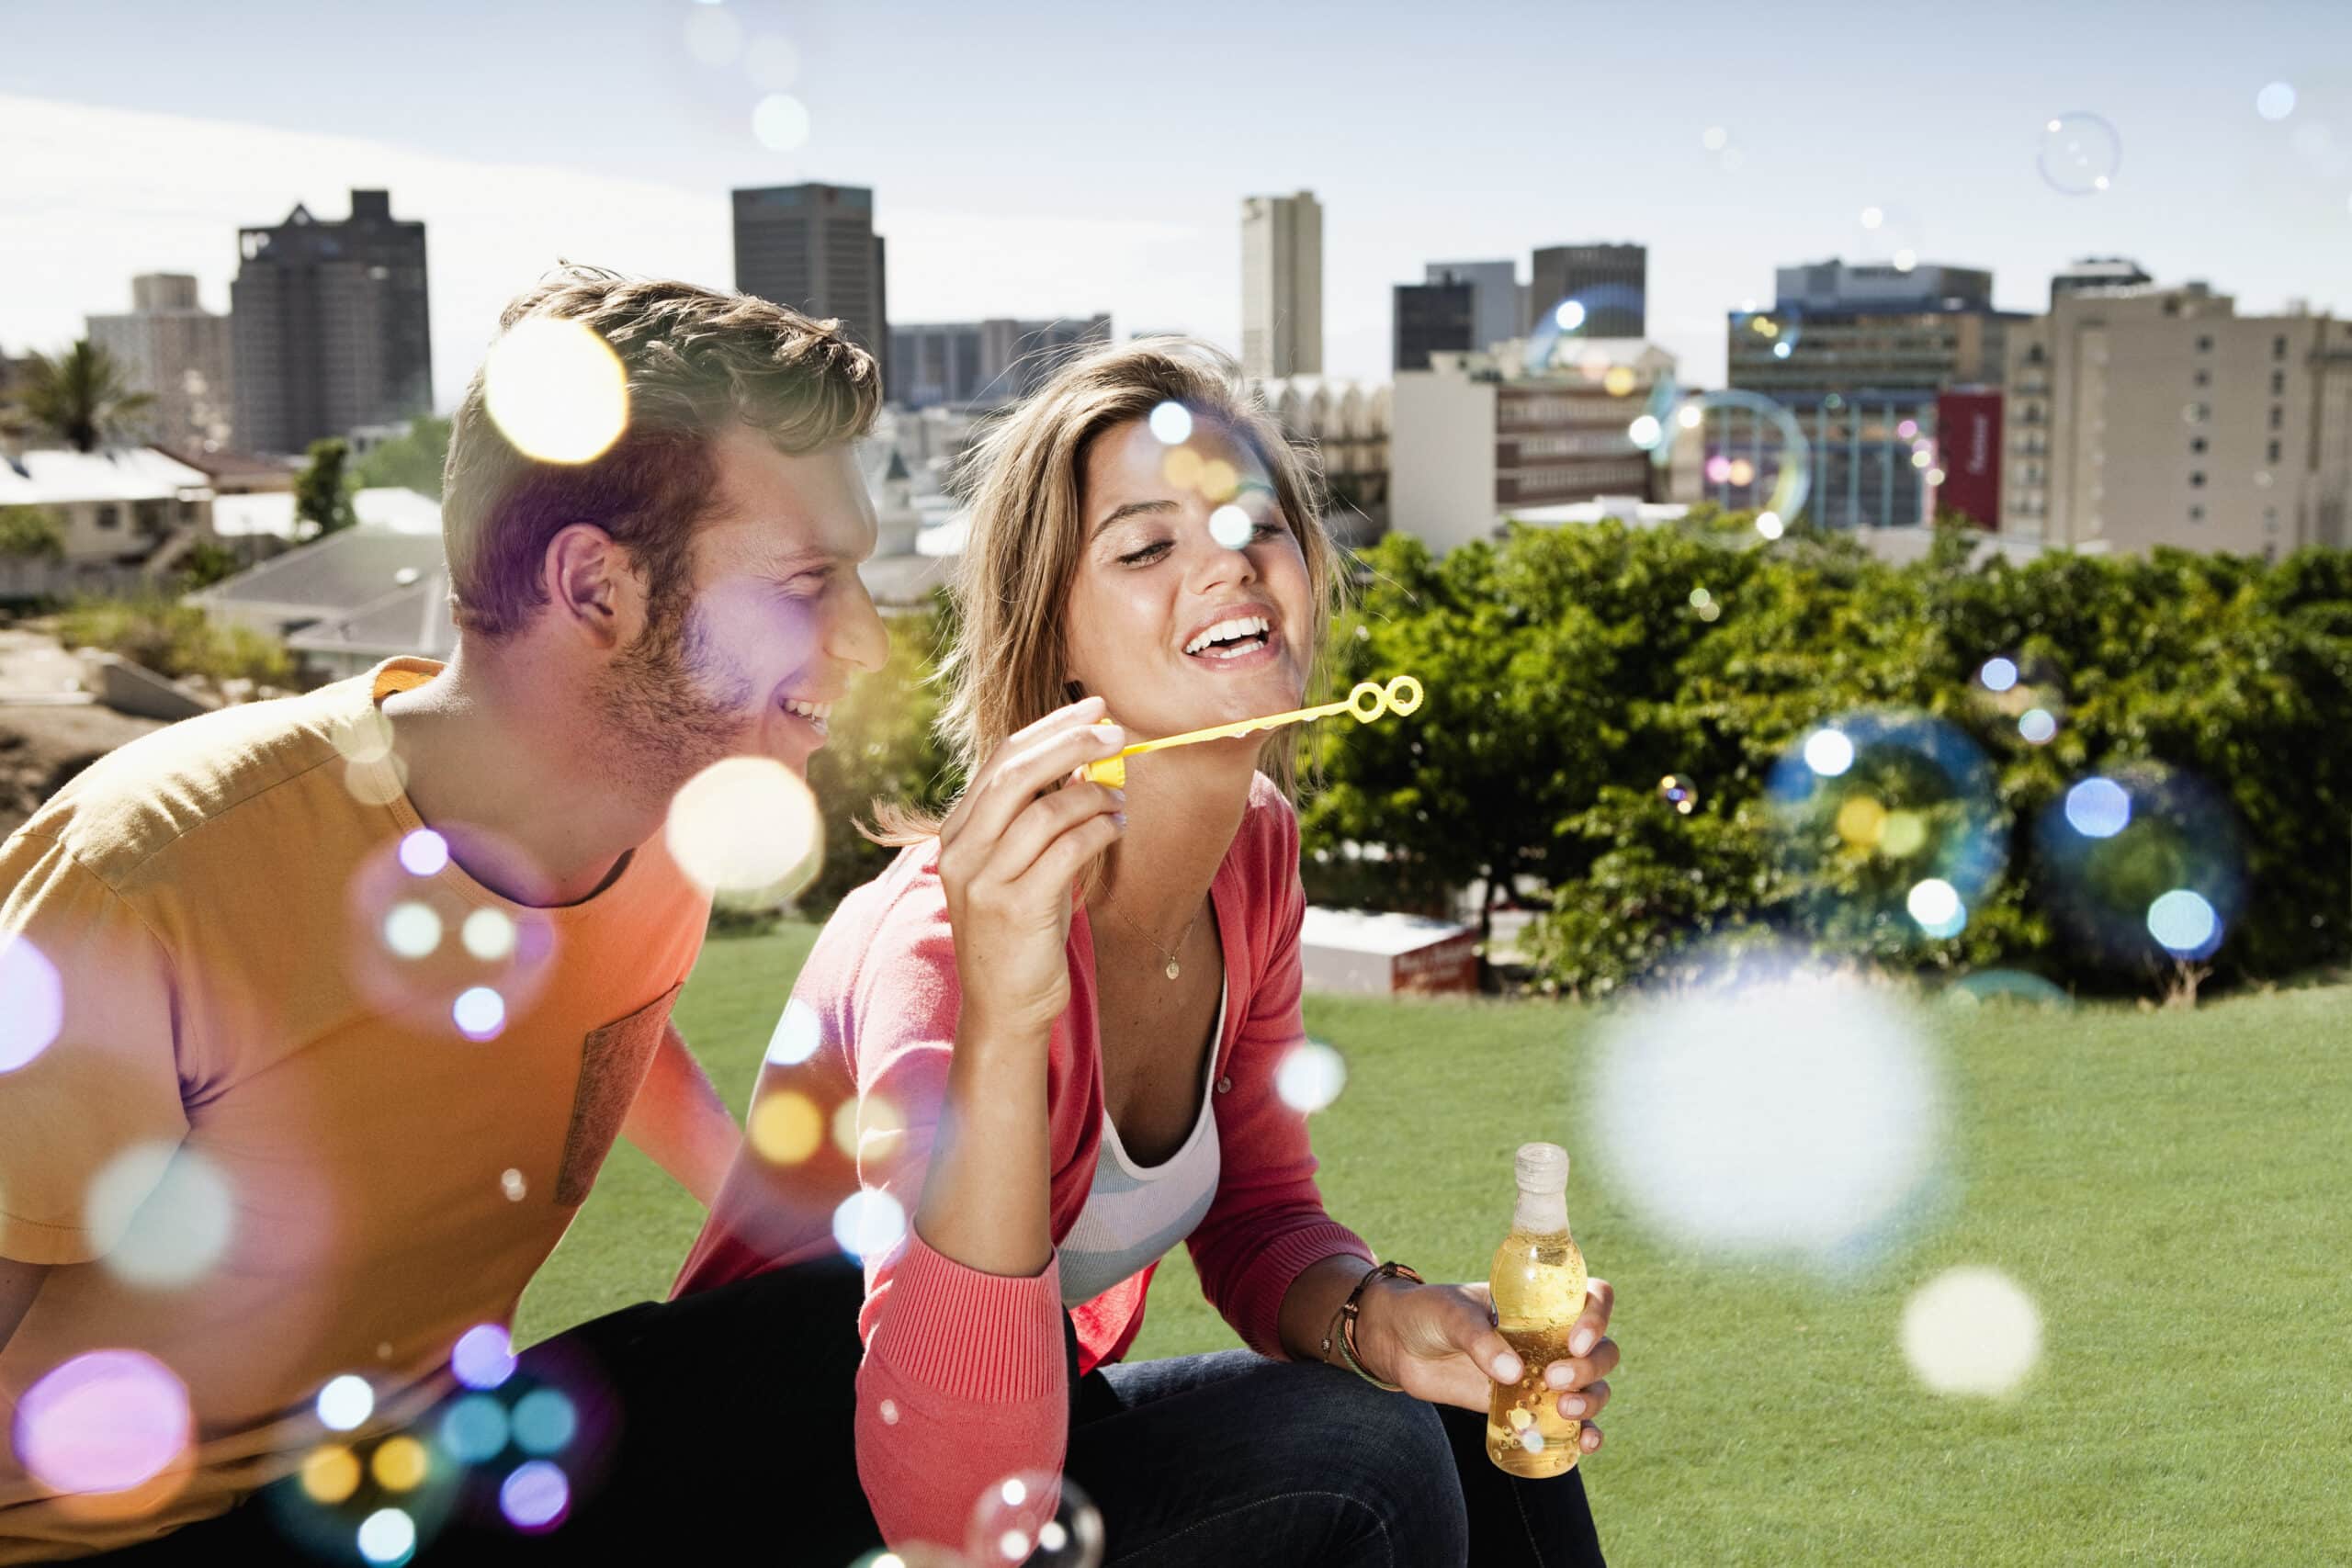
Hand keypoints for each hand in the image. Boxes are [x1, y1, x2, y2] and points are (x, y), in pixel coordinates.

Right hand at [936, 695, 1128, 1040]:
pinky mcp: (1014, 907)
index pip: (1001, 759)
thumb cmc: (1021, 932)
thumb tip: (1085, 763)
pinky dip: (1098, 829)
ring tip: (1120, 798)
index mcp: (957, 832)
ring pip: (1045, 810)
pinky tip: (1116, 826)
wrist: (1004, 1009)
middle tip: (1116, 731)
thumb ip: (1038, 818)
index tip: (1093, 707)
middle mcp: (961, 850)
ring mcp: (983, 880)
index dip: (1049, 728)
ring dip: (1094, 795)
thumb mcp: (1020, 867)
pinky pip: (1065, 850)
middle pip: (1017, 773)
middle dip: (1071, 743)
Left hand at [1354, 1277, 1617, 1456]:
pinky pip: (1570, 1422)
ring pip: (1593, 1386)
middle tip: (1552, 1379)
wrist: (1398, 1343)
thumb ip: (1479, 1338)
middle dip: (1590, 1368)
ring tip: (1563, 1410)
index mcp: (1540, 1302)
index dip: (1597, 1317)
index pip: (1592, 1297)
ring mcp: (1541, 1372)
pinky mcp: (1527, 1404)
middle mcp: (1549, 1336)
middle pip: (1601, 1350)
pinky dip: (1586, 1433)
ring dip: (1592, 1401)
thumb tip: (1513, 1374)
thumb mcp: (1451, 1314)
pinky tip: (1584, 1444)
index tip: (1574, 1340)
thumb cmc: (1428, 1313)